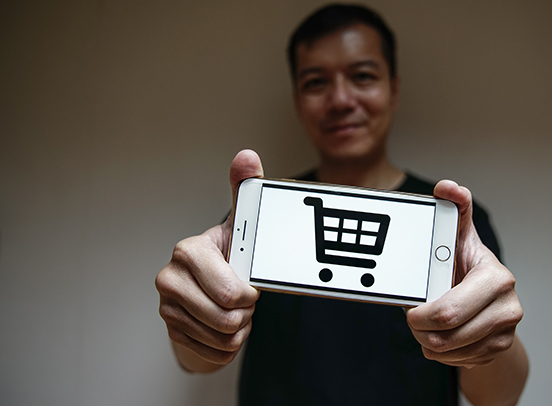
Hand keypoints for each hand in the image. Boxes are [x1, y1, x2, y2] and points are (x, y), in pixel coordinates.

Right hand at [155, 149, 262, 371]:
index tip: (250, 285)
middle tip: (244, 297)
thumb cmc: (228, 254)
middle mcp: (170, 278)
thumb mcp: (239, 224)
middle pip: (227, 319)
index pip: (229, 293)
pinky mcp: (172, 331)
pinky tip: (224, 324)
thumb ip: (245, 190)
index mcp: (188, 251)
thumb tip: (247, 155)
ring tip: (234, 307)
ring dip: (240, 328)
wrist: (209, 289)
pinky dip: (228, 344)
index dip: (249, 295)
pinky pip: (216, 353)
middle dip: (246, 312)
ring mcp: (167, 308)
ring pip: (224, 338)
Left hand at [406, 180, 522, 367]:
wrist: (489, 297)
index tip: (410, 309)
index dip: (422, 314)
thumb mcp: (460, 234)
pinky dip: (442, 353)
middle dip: (421, 330)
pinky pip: (459, 361)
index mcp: (496, 278)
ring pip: (450, 351)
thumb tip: (447, 187)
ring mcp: (506, 331)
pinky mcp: (499, 349)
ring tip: (425, 325)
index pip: (449, 309)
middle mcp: (508, 306)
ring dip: (429, 342)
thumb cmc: (466, 263)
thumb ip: (455, 209)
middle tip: (412, 319)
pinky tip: (442, 335)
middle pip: (448, 335)